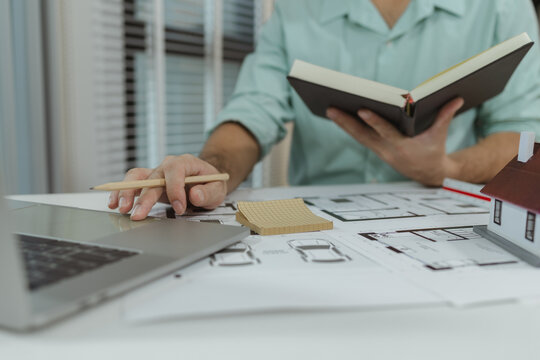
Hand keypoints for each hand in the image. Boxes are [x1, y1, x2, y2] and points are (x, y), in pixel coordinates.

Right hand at [107, 154, 226, 219]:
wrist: (205, 180)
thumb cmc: (211, 183)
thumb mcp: (217, 188)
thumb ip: (208, 192)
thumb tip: (194, 194)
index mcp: (185, 162)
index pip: (175, 170)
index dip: (175, 189)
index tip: (179, 207)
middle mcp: (167, 166)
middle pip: (152, 177)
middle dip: (145, 197)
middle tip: (139, 215)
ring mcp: (156, 173)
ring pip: (137, 177)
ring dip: (127, 193)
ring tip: (121, 209)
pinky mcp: (149, 182)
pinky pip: (133, 183)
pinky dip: (122, 193)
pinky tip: (114, 204)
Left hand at [326, 98, 463, 185]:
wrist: (428, 174)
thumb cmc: (434, 151)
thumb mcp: (440, 135)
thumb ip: (445, 116)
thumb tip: (457, 97)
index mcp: (403, 147)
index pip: (386, 132)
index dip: (374, 122)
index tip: (362, 110)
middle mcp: (387, 150)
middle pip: (363, 135)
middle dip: (346, 122)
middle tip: (331, 108)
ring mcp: (379, 151)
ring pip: (357, 137)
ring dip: (343, 124)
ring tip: (330, 109)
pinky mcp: (375, 149)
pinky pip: (359, 137)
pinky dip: (348, 127)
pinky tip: (338, 115)